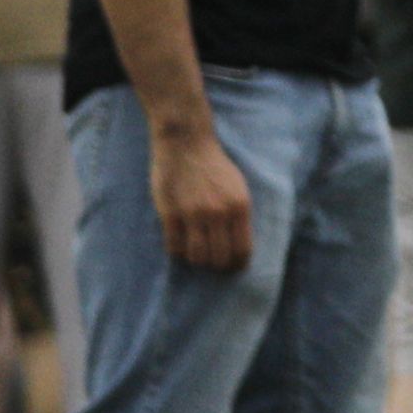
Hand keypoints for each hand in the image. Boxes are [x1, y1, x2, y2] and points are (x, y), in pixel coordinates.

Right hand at [149, 112, 255, 274]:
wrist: (187, 144)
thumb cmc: (214, 166)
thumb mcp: (238, 188)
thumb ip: (238, 215)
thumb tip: (238, 245)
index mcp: (240, 206)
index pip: (242, 250)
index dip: (237, 265)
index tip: (232, 268)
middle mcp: (219, 213)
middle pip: (219, 258)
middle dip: (217, 267)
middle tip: (213, 265)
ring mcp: (193, 214)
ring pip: (197, 257)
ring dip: (197, 261)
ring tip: (196, 254)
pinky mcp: (170, 214)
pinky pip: (174, 247)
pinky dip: (178, 252)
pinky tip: (180, 246)